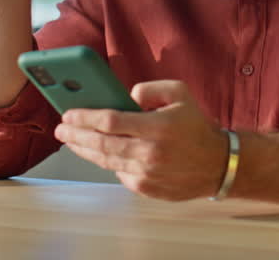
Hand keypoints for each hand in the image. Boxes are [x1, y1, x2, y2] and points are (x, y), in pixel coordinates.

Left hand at [54, 80, 228, 200]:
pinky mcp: (145, 188)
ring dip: (84, 150)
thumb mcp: (179, 93)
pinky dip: (107, 162)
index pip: (110, 121)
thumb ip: (149, 88)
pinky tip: (98, 153)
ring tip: (71, 141)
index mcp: (157, 127)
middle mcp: (149, 152)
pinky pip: (118, 173)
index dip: (85, 118)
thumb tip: (125, 96)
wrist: (217, 164)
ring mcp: (146, 174)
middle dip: (76, 135)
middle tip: (61, 129)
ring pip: (105, 161)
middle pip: (101, 144)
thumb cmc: (195, 126)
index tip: (68, 114)